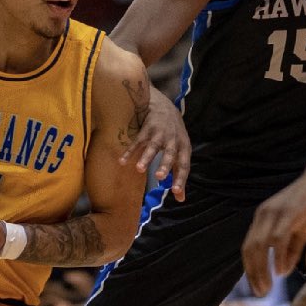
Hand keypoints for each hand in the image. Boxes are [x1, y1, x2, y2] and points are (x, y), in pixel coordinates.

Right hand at [119, 86, 190, 201]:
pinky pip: (137, 141)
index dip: (180, 178)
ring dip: (146, 157)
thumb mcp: (181, 152)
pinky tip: (122, 161)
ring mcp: (160, 133)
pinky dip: (129, 151)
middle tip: (159, 177)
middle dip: (164, 165)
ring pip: (153, 146)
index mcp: (184, 148)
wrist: (164, 106)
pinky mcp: (147, 129)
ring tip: (139, 169)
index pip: (184, 165)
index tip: (176, 192)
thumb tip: (181, 198)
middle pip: (170, 154)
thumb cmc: (174, 135)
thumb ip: (179, 175)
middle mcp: (173, 140)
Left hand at [241, 171, 305, 295]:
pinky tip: (281, 270)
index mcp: (263, 219)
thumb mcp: (302, 231)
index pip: (249, 248)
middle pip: (250, 249)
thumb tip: (282, 271)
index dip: (251, 270)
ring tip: (268, 286)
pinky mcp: (289, 212)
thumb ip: (291, 250)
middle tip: (261, 292)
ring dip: (262, 268)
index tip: (258, 287)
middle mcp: (264, 215)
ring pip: (260, 245)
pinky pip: (278, 238)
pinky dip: (277, 256)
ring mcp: (275, 213)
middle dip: (253, 273)